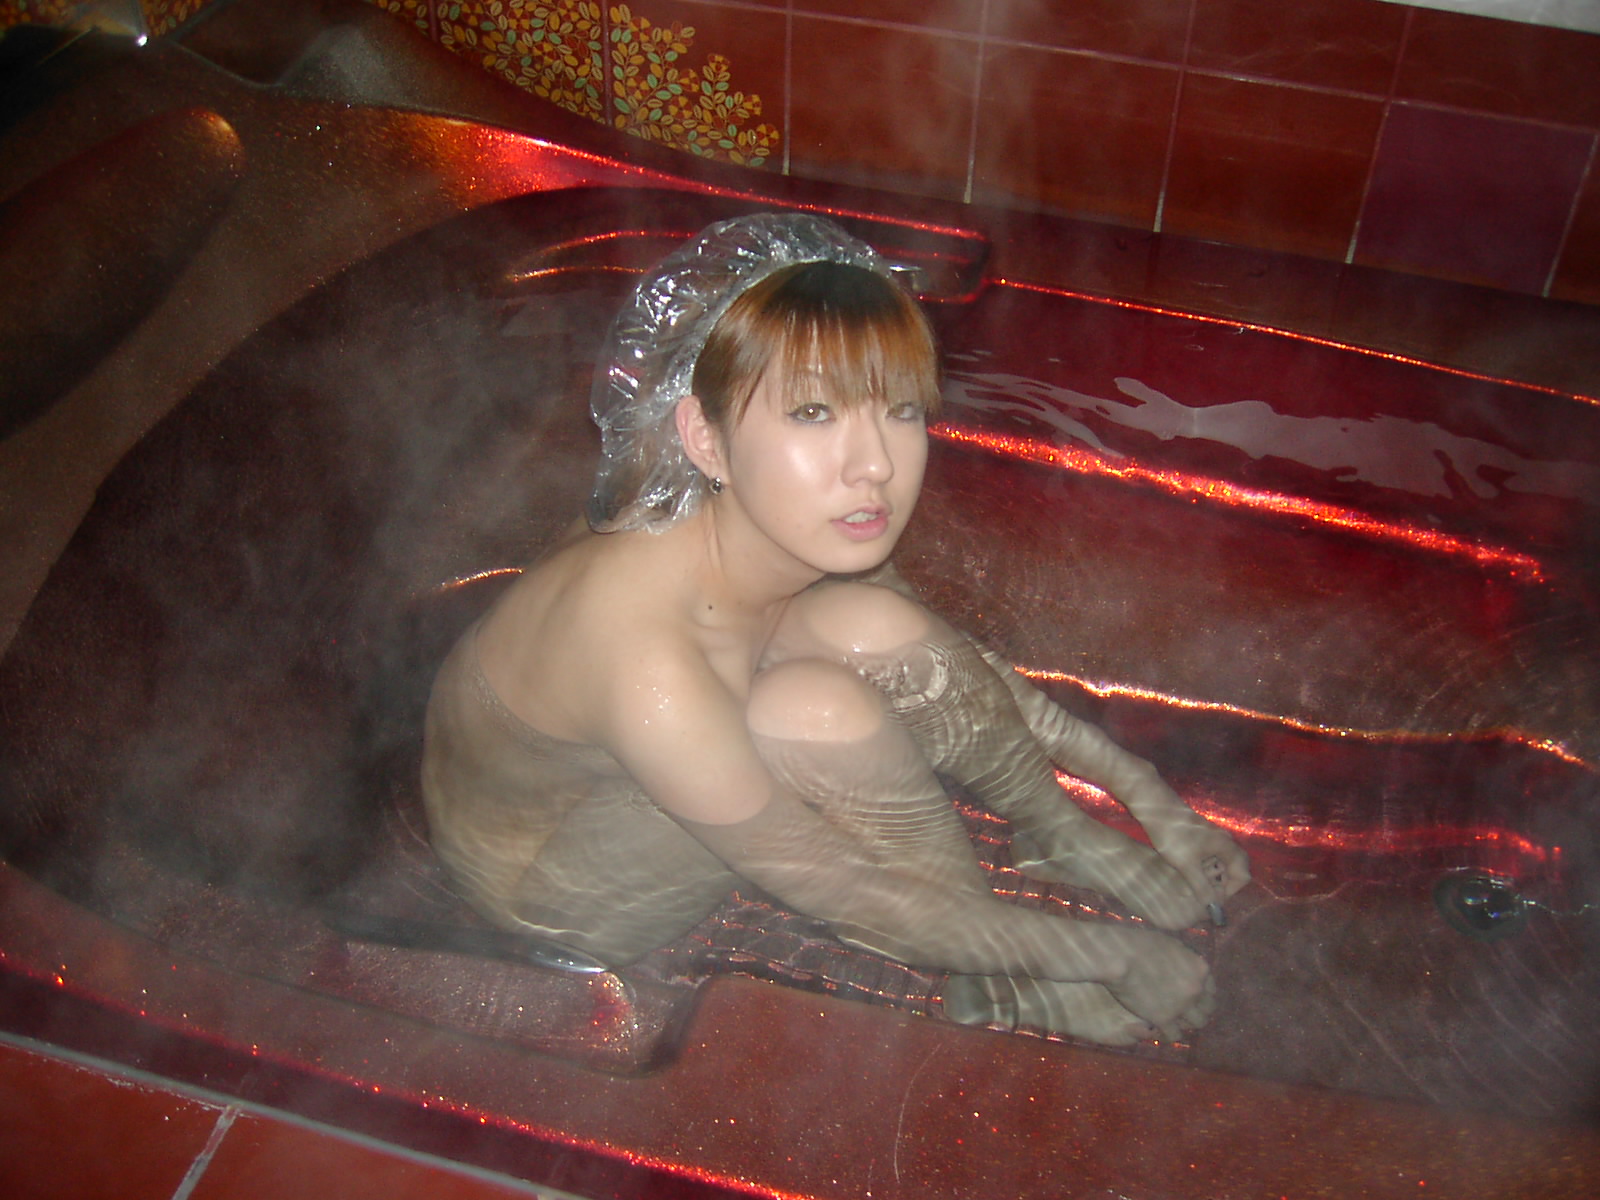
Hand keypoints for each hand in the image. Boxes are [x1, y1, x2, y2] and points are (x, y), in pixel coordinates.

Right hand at [1106, 929, 1215, 1038]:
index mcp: (1200, 969)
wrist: (1120, 956)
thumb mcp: (1171, 943)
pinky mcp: (1163, 1019)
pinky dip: (1169, 1033)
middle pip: (1207, 1009)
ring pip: (1196, 1024)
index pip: (1211, 990)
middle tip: (1184, 1010)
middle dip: (1197, 1010)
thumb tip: (1186, 964)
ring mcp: (1181, 1006)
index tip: (1191, 996)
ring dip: (1186, 1023)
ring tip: (1174, 1021)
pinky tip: (1161, 1028)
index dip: (1201, 994)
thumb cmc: (1140, 943)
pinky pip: (1175, 1035)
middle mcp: (1196, 989)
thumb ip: (1184, 958)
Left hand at [1123, 776, 1250, 915]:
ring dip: (1212, 878)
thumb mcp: (1186, 865)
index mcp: (1228, 847)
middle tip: (1205, 895)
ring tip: (1195, 886)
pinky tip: (1188, 873)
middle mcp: (1226, 842)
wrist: (1155, 807)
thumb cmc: (1173, 835)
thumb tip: (1213, 907)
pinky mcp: (1202, 837)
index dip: (1230, 892)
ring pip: (1222, 864)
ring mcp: (1214, 838)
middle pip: (1235, 870)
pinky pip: (1211, 857)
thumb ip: (1202, 887)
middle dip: (1222, 885)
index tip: (1212, 900)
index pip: (1243, 876)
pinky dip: (1204, 868)